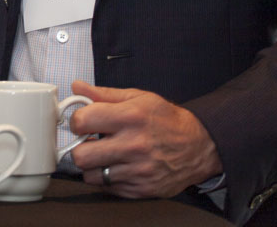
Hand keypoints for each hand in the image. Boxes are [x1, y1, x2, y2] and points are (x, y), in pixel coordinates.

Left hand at [67, 80, 222, 198]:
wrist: (200, 146)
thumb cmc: (167, 120)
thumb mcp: (139, 98)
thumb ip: (104, 94)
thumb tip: (77, 87)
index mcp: (130, 117)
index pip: (82, 121)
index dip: (76, 121)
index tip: (82, 123)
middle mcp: (134, 145)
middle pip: (81, 156)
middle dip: (80, 148)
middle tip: (89, 143)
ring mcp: (139, 171)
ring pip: (92, 176)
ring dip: (93, 166)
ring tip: (104, 156)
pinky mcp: (144, 189)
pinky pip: (109, 189)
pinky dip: (108, 179)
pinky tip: (118, 167)